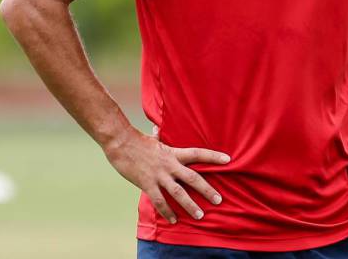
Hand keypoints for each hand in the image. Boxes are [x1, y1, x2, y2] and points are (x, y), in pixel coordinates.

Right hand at [102, 127, 230, 223]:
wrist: (119, 142)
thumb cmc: (134, 140)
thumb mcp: (150, 139)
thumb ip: (157, 137)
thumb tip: (157, 128)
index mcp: (172, 153)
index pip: (197, 154)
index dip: (213, 156)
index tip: (228, 160)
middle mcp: (169, 165)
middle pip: (193, 178)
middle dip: (207, 190)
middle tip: (219, 200)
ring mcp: (159, 175)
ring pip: (178, 193)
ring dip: (190, 205)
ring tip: (200, 216)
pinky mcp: (147, 184)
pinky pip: (159, 201)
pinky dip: (167, 211)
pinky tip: (173, 220)